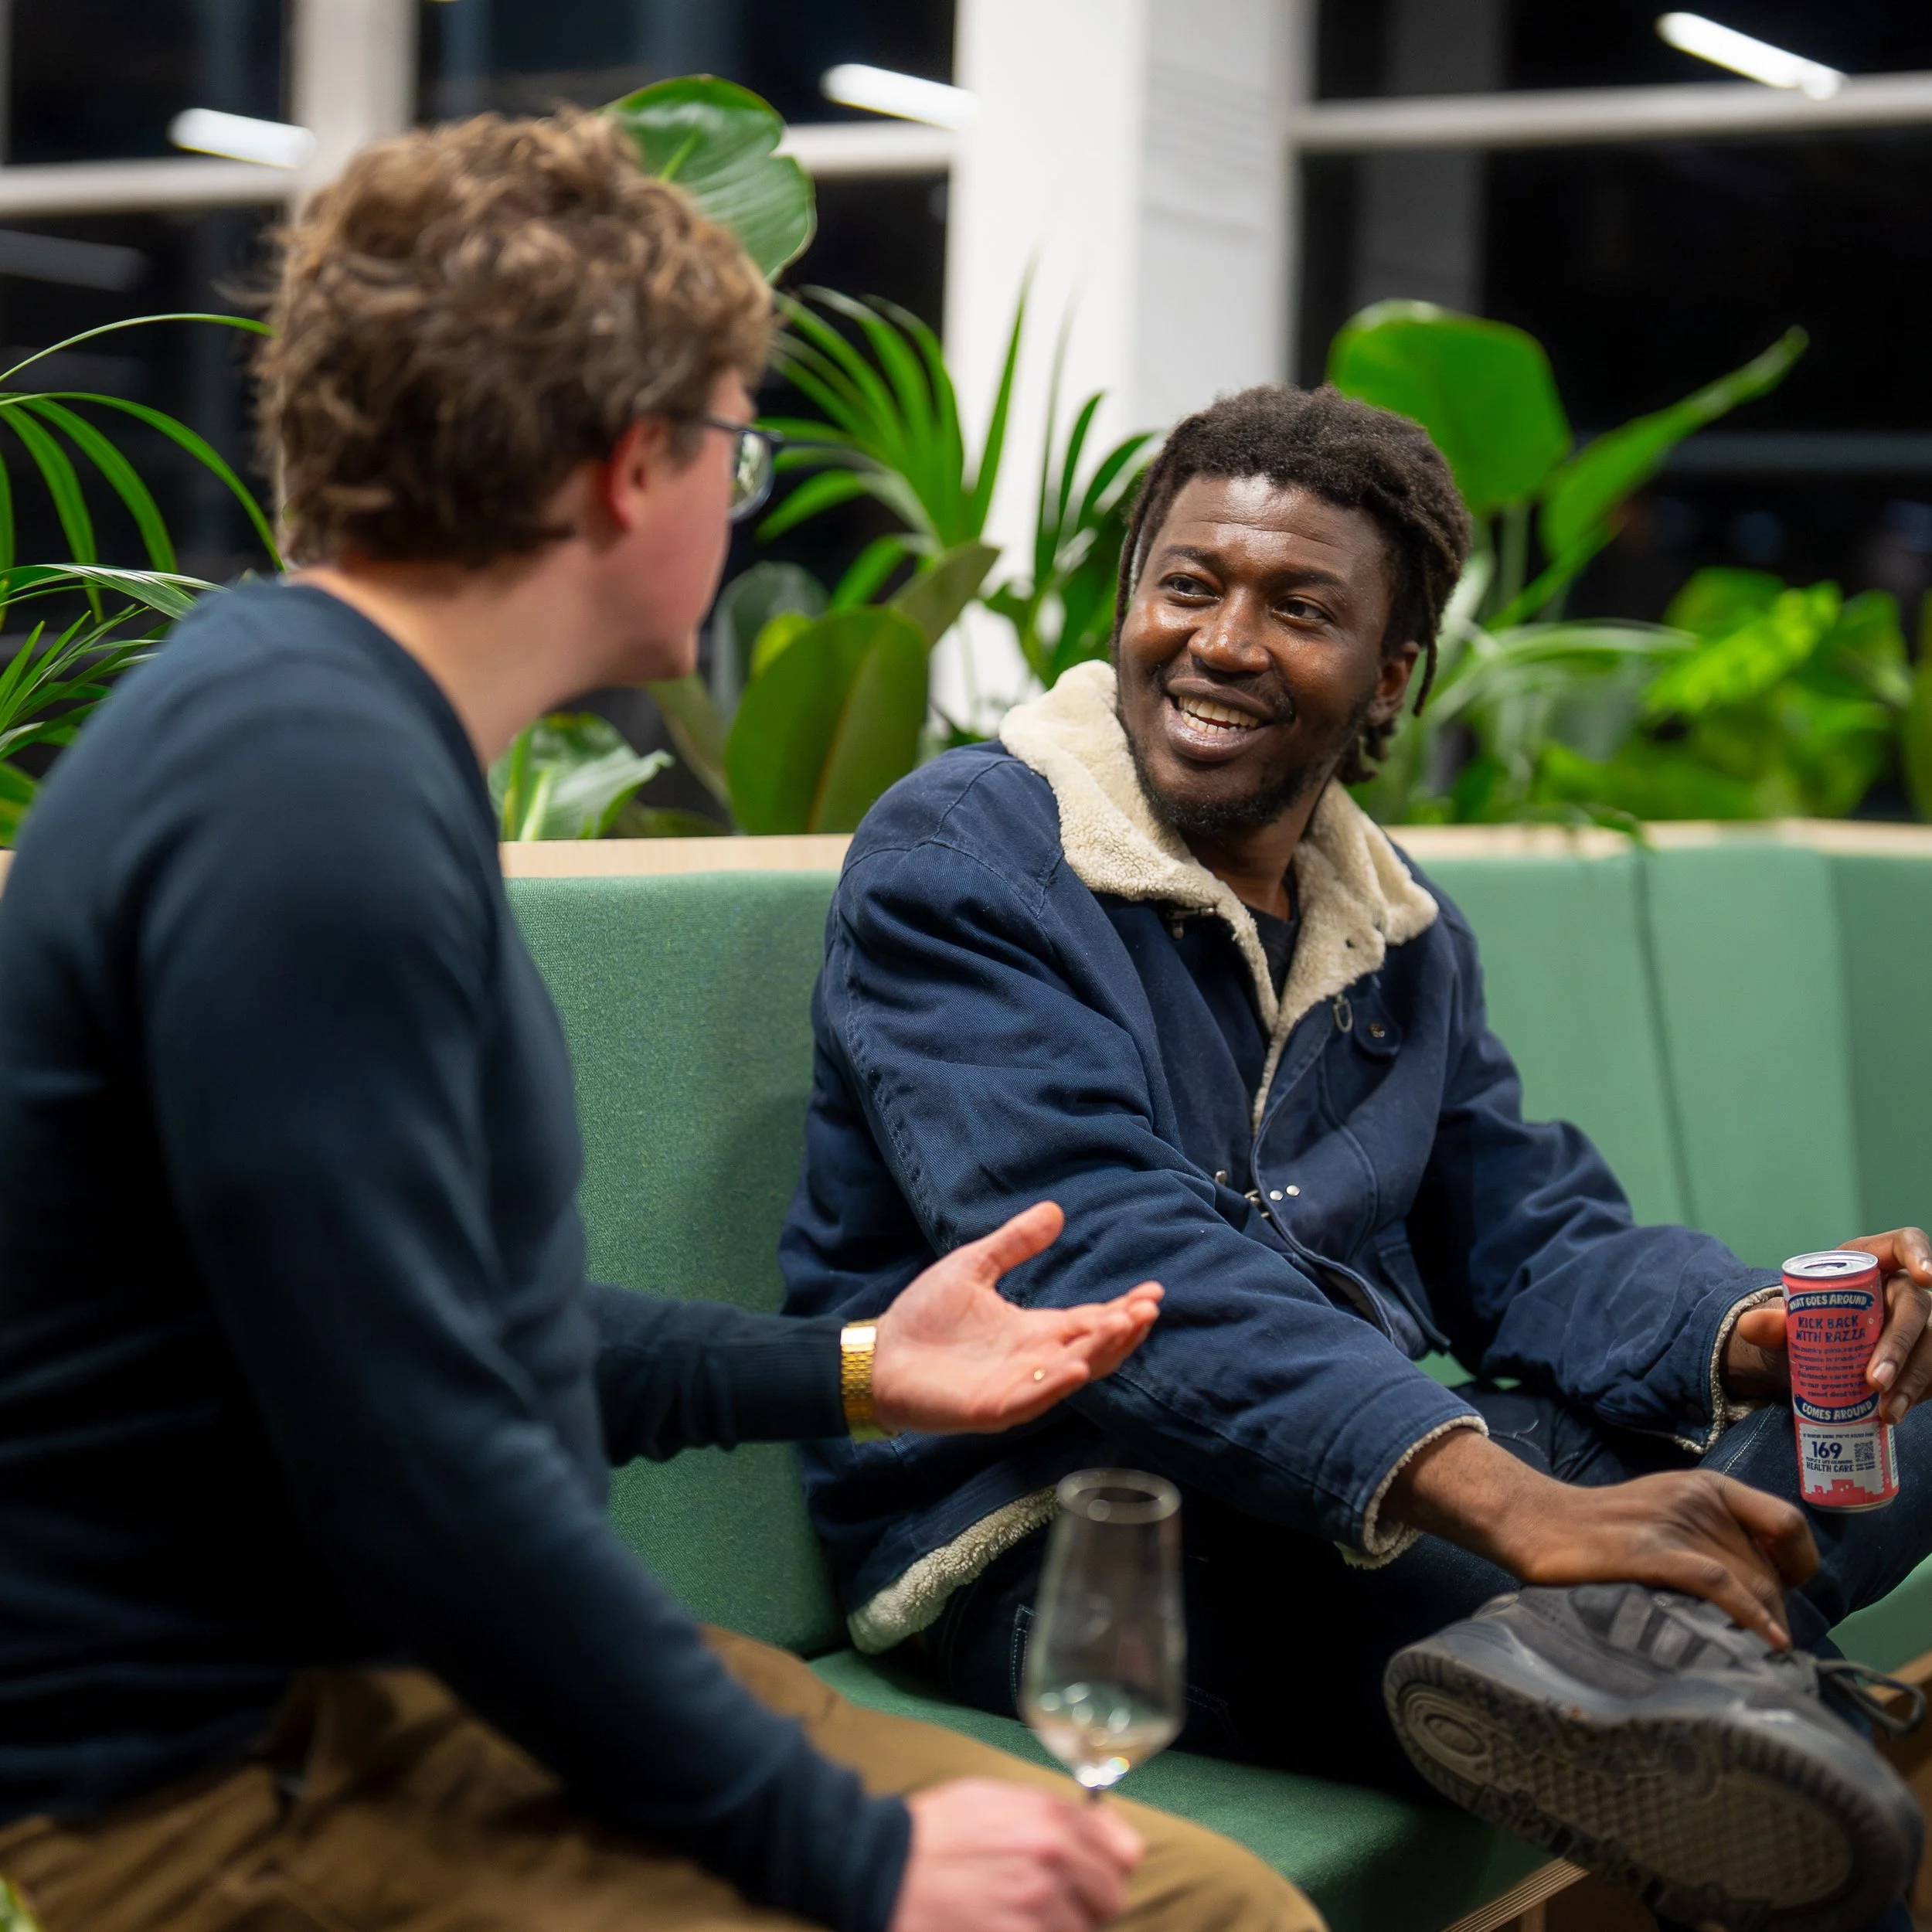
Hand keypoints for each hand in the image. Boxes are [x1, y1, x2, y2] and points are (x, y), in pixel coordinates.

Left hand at [871, 1202, 1161, 1435]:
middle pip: (1091, 1350)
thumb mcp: (973, 1268)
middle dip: (1122, 1331)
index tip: (1152, 1292)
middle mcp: (1033, 1362)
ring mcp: (1016, 1388)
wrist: (878, 1355)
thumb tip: (1055, 1209)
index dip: (1121, 1310)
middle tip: (1148, 1308)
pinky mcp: (990, 1406)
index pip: (1089, 1322)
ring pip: (1070, 1374)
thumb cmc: (924, 1317)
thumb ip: (1014, 1244)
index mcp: (1033, 1332)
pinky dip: (1055, 1385)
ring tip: (1125, 1326)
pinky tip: (1076, 1367)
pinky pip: (1031, 1399)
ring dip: (1100, 1352)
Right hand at [891, 1778, 1142, 1931]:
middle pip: (1111, 1897)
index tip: (1091, 1872)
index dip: (1107, 1864)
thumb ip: (1052, 1812)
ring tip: (1013, 1913)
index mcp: (1050, 1816)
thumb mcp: (994, 1797)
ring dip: (1057, 1926)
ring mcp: (1037, 1906)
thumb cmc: (934, 1832)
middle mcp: (1052, 1858)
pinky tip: (1003, 1925)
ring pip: (1082, 1930)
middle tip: (1048, 1899)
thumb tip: (1100, 1827)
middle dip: (1087, 1902)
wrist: (881, 1867)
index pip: (1124, 1851)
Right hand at [1389, 1429, 1818, 1646]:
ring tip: (1754, 1661)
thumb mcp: (1666, 1517)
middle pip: (1768, 1571)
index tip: (1784, 1598)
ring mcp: (1674, 1524)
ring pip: (1750, 1585)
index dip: (1798, 1566)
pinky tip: (1766, 1644)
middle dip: (1773, 1616)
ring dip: (1762, 1629)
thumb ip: (1711, 1540)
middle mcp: (1698, 1499)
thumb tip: (1765, 1597)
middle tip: (1756, 1651)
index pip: (1788, 1525)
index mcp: (1707, 1487)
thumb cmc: (1601, 1533)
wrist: (1535, 1523)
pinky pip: (1721, 1587)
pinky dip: (1751, 1618)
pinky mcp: (1652, 1553)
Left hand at [1725, 1227, 1931, 1422]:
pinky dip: (1916, 1392)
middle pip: (1916, 1307)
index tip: (1924, 1276)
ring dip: (1912, 1379)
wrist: (1804, 1357)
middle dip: (1898, 1346)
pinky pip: (1930, 1372)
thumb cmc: (1800, 1325)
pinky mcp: (1922, 1354)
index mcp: (1866, 1263)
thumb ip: (1769, 1323)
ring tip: (1887, 1411)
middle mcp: (1900, 1289)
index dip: (1918, 1253)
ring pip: (1930, 1344)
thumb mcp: (1783, 1322)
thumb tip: (1753, 1325)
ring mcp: (1917, 1323)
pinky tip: (1894, 1411)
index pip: (1903, 1243)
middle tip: (1875, 1382)